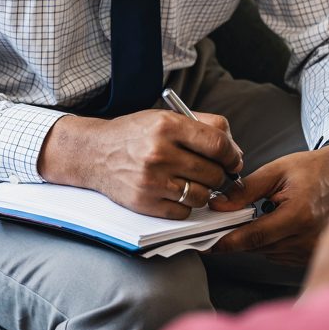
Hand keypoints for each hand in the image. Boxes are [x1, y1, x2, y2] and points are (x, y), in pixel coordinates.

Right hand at [40, 108, 243, 218]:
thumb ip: (202, 126)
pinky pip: (184, 212)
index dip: (232, 155)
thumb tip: (234, 151)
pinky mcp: (146, 203)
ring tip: (189, 181)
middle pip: (214, 173)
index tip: (233, 160)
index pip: (218, 144)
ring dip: (202, 191)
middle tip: (212, 172)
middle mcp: (159, 152)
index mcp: (166, 126)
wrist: (94, 154)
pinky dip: (185, 205)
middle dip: (219, 175)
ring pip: (202, 196)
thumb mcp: (164, 118)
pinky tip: (173, 192)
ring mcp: (152, 180)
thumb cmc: (134, 135)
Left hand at [209, 144, 328, 264]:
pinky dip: (273, 241)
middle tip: (230, 218)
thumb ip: (246, 190)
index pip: (255, 236)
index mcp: (299, 215)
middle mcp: (308, 238)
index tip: (208, 244)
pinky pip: (281, 254)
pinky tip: (280, 222)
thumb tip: (219, 205)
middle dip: (240, 235)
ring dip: (258, 237)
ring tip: (268, 212)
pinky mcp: (313, 254)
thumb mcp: (277, 171)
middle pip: (259, 246)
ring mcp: (313, 249)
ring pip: (268, 252)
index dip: (228, 241)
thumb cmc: (314, 169)